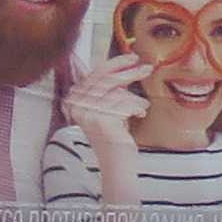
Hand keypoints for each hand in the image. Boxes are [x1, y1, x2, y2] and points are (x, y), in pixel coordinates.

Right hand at [61, 58, 147, 216]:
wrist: (116, 163)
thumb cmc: (114, 136)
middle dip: (129, 72)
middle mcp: (76, 105)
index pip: (94, 74)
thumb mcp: (107, 108)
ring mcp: (87, 113)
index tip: (131, 57)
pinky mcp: (101, 121)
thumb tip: (119, 65)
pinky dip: (136, 107)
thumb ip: (107, 89)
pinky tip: (139, 114)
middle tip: (147, 68)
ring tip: (141, 106)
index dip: (114, 63)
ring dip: (134, 97)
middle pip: (106, 79)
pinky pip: (124, 104)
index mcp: (74, 99)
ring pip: (117, 91)